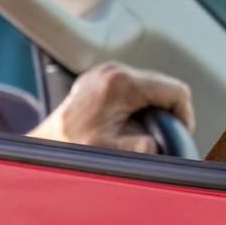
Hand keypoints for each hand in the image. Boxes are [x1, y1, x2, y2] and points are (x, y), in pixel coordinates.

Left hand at [28, 61, 194, 153]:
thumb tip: (157, 145)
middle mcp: (114, 70)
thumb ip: (140, 149)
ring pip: (150, 86)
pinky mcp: (100, 77)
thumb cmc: (70, 151)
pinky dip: (139, 105)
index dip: (185, 116)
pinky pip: (134, 87)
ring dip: (154, 108)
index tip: (180, 135)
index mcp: (122, 83)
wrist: (40, 149)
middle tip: (163, 138)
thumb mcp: (110, 153)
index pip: (176, 91)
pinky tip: (129, 124)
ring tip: (146, 132)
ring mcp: (105, 71)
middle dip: (169, 113)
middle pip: (164, 86)